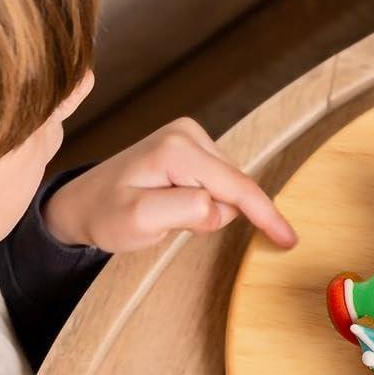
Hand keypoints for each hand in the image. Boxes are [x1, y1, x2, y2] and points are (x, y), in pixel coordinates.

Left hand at [44, 118, 296, 251]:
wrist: (83, 204)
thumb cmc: (106, 215)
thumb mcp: (139, 220)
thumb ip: (183, 211)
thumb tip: (218, 206)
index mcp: (178, 149)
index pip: (237, 186)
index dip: (266, 215)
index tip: (289, 240)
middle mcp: (188, 134)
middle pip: (236, 187)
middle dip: (218, 214)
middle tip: (174, 223)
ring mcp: (191, 138)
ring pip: (230, 188)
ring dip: (211, 208)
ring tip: (170, 211)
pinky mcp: (192, 147)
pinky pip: (221, 184)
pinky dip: (207, 201)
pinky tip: (177, 202)